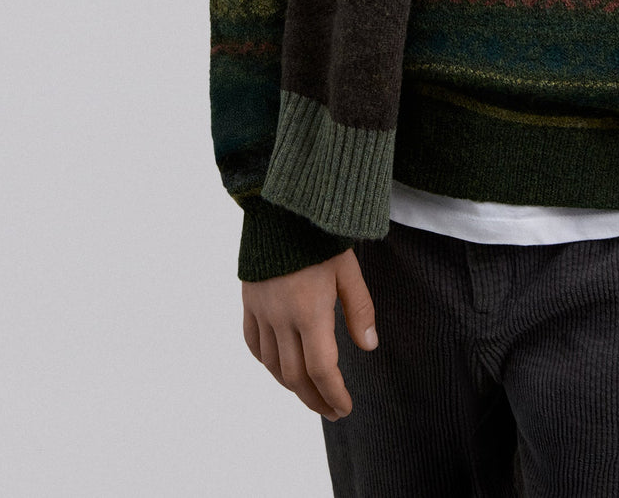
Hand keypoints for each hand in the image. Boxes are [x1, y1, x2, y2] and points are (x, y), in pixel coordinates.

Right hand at [241, 248, 377, 420]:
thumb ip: (359, 309)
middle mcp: (281, 317)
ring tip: (311, 393)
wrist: (282, 207)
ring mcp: (261, 310)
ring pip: (272, 365)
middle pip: (295, 375)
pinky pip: (253, 343)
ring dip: (291, 386)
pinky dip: (266, 362)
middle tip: (331, 410)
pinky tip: (279, 368)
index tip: (345, 408)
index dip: (333, 394)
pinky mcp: (248, 301)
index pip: (321, 369)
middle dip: (315, 399)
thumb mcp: (348, 269)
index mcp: (310, 311)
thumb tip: (369, 347)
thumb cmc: (321, 236)